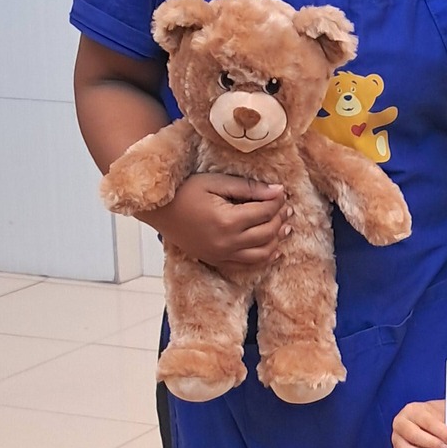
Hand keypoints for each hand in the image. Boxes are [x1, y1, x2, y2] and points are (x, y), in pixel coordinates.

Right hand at [149, 173, 289, 271]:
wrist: (160, 212)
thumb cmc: (185, 192)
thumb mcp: (215, 182)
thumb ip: (248, 188)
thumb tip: (277, 191)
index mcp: (227, 221)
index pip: (264, 212)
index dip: (277, 201)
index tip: (282, 192)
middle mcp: (227, 242)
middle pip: (267, 233)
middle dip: (280, 219)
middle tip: (287, 208)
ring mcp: (222, 254)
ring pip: (262, 253)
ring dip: (277, 240)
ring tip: (285, 227)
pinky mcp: (217, 260)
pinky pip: (248, 264)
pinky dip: (265, 258)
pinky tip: (274, 249)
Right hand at [393, 399, 446, 447]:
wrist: (432, 421)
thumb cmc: (438, 417)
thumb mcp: (444, 412)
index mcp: (412, 410)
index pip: (425, 421)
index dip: (440, 431)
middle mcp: (400, 423)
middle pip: (413, 435)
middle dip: (432, 443)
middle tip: (446, 447)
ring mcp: (396, 439)